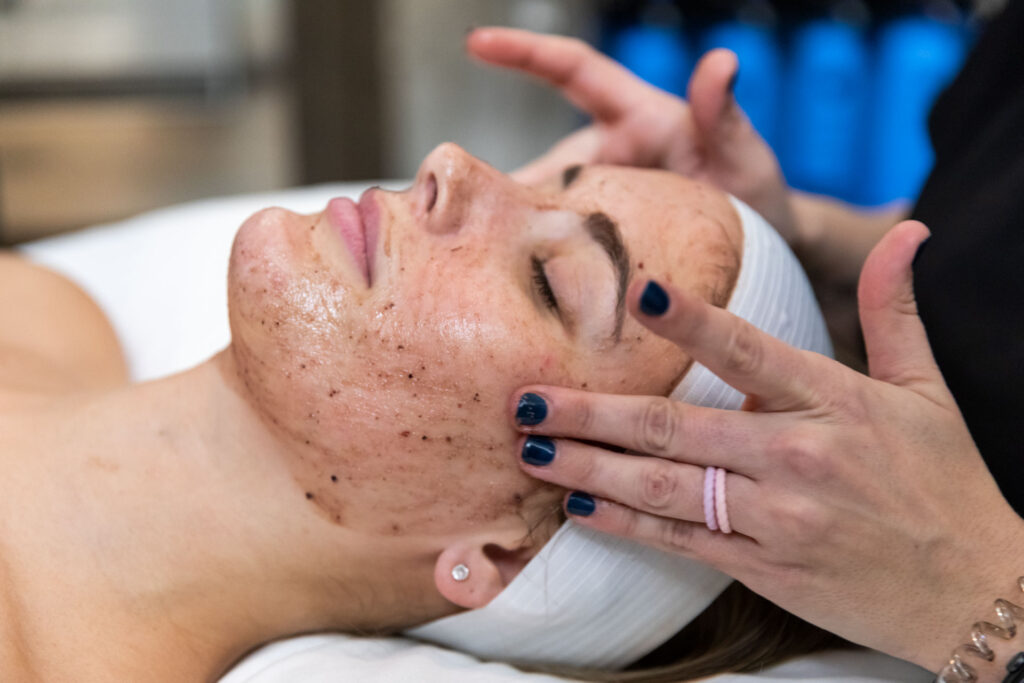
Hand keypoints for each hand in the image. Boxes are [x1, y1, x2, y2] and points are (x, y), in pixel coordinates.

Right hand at [466, 27, 796, 240]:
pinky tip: (524, 284)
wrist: (765, 248)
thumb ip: (725, 115)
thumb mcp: (747, 156)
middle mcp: (609, 152)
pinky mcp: (599, 234)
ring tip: (496, 262)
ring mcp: (600, 195)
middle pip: (545, 162)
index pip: (574, 72)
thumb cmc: (756, 192)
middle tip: (476, 223)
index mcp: (638, 117)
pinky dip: (541, 254)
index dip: (524, 53)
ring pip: (545, 205)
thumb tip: (722, 61)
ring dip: (522, 230)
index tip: (478, 42)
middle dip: (507, 190)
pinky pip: (561, 238)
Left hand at [510, 220, 1023, 670]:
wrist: (977, 590)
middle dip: (591, 413)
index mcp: (834, 401)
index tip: (634, 291)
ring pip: (664, 487)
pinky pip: (683, 542)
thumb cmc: (946, 483)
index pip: (749, 350)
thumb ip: (897, 309)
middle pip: (675, 427)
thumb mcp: (927, 390)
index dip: (690, 321)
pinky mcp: (768, 569)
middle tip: (525, 401)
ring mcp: (779, 519)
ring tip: (532, 451)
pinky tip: (581, 507)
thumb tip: (906, 228)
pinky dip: (628, 524)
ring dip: (590, 468)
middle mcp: (798, 457)